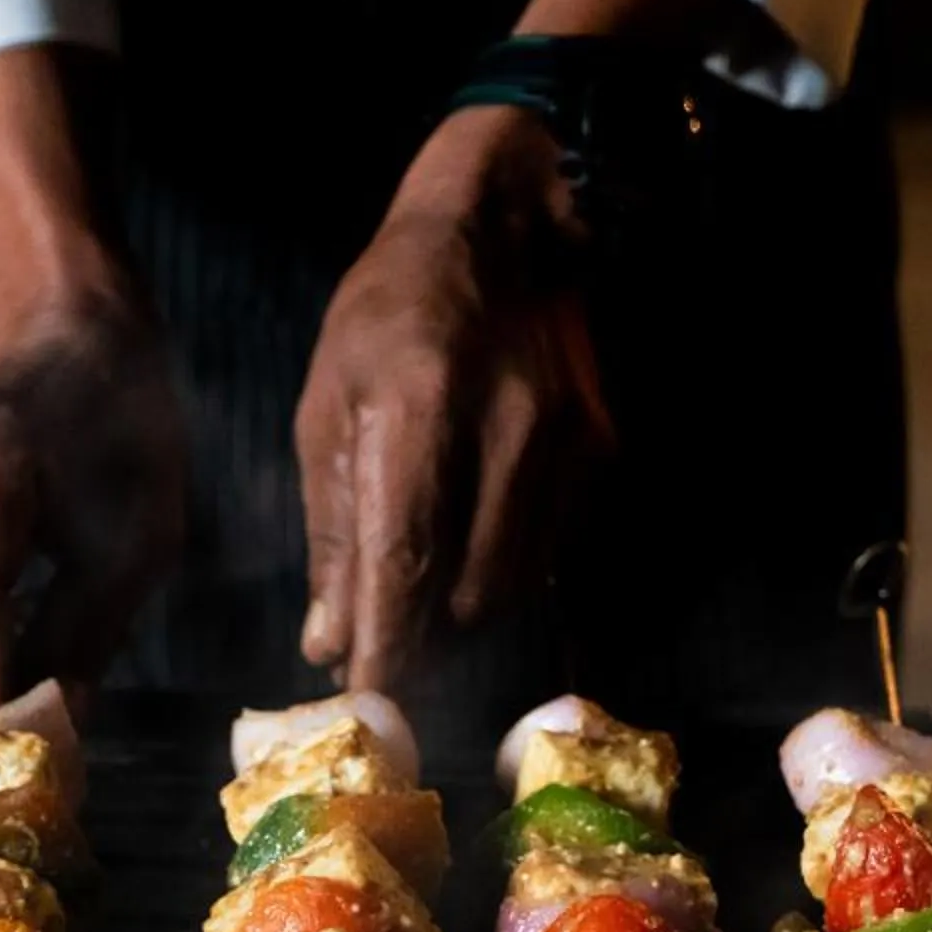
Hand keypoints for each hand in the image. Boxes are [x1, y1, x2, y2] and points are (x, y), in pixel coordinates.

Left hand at [295, 106, 612, 689]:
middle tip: (383, 636)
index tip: (368, 708)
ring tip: (425, 569)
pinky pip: (545, 549)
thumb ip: (334, 527)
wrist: (506, 224)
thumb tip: (330, 642)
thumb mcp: (331, 402)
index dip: (387, 647)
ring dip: (462, 601)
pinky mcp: (601, 448)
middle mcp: (504, 426)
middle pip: (465, 590)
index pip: (404, 560)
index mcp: (417, 405)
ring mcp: (565, 440)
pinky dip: (501, 560)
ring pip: (511, 583)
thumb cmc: (393, 311)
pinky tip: (475, 518)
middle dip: (421, 631)